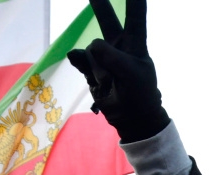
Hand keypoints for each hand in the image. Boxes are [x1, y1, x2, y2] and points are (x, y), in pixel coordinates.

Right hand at [66, 0, 169, 142]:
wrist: (132, 118)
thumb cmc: (140, 94)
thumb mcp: (133, 75)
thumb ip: (113, 58)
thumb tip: (87, 47)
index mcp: (135, 42)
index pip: (135, 16)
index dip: (134, 1)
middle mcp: (117, 43)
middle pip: (106, 18)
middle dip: (99, 2)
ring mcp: (102, 54)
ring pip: (91, 51)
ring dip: (98, 70)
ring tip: (111, 84)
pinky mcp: (89, 66)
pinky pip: (80, 59)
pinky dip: (83, 66)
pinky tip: (96, 79)